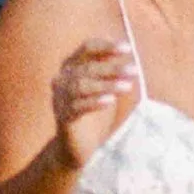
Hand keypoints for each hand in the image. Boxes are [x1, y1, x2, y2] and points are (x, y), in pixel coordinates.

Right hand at [49, 33, 138, 171]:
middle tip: (133, 70)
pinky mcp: (63, 118)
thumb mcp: (105, 86)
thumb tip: (125, 50)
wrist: (79, 146)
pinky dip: (93, 102)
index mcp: (71, 66)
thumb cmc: (94, 112)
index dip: (106, 46)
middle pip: (86, 68)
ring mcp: (60, 99)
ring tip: (127, 87)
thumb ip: (110, 69)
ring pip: (81, 86)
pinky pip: (77, 107)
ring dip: (105, 85)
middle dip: (111, 68)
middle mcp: (62, 79)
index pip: (87, 48)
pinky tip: (109, 101)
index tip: (127, 49)